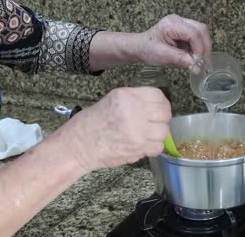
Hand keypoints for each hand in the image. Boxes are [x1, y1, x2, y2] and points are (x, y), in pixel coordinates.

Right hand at [54, 87, 170, 171]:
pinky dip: (153, 148)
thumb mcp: (112, 100)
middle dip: (161, 119)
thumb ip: (135, 100)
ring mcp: (138, 131)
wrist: (79, 145)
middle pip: (164, 113)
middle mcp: (135, 111)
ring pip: (163, 131)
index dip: (161, 103)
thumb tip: (156, 105)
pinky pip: (158, 147)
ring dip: (157, 134)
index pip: (158, 96)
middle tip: (154, 123)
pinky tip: (143, 145)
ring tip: (146, 135)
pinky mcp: (138, 148)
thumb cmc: (92, 122)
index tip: (158, 109)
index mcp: (127, 96)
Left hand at [136, 14, 211, 73]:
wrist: (140, 46)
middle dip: (205, 47)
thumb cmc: (147, 49)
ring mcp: (182, 23)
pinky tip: (194, 56)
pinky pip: (197, 36)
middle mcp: (179, 20)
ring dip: (203, 47)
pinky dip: (199, 46)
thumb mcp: (163, 55)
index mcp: (171, 24)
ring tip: (199, 60)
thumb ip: (181, 59)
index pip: (193, 33)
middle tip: (203, 62)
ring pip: (202, 32)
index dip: (199, 49)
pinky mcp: (184, 29)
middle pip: (201, 29)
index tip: (199, 62)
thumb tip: (197, 66)